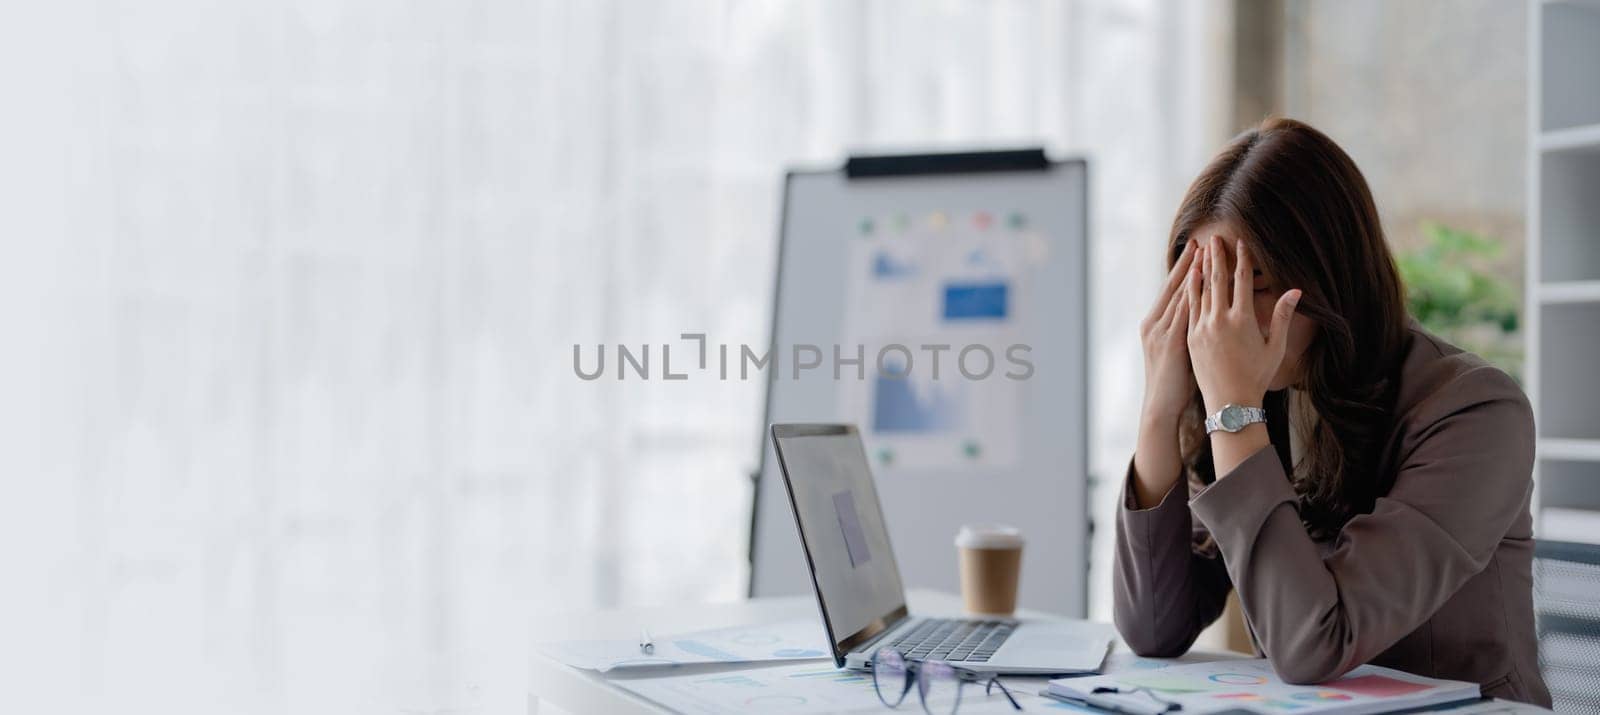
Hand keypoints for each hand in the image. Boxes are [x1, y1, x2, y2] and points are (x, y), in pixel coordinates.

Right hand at [1138, 240, 1197, 423]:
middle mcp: (1156, 323)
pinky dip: (1193, 296)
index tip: (1196, 249)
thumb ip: (1185, 330)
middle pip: (1174, 286)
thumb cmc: (1173, 382)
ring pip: (1180, 295)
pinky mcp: (1173, 343)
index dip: (1184, 268)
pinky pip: (1185, 314)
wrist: (1161, 405)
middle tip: (1200, 241)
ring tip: (1204, 253)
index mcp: (1156, 324)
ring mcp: (1162, 332)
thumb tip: (1200, 314)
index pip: (1172, 289)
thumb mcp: (1177, 352)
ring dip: (1193, 273)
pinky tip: (1203, 283)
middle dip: (1188, 263)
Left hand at [1185, 235, 1301, 415]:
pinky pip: (1189, 307)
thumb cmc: (1257, 376)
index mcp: (1243, 320)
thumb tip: (1296, 291)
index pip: (1243, 281)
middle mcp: (1220, 320)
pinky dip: (1189, 290)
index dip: (1242, 260)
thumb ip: (1282, 317)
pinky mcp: (1190, 337)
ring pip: (1200, 291)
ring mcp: (1202, 328)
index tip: (1240, 242)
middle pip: (1218, 280)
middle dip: (1217, 257)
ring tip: (1201, 251)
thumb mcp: (1274, 347)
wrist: (1230, 403)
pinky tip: (1189, 277)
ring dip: (1201, 269)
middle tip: (1215, 238)